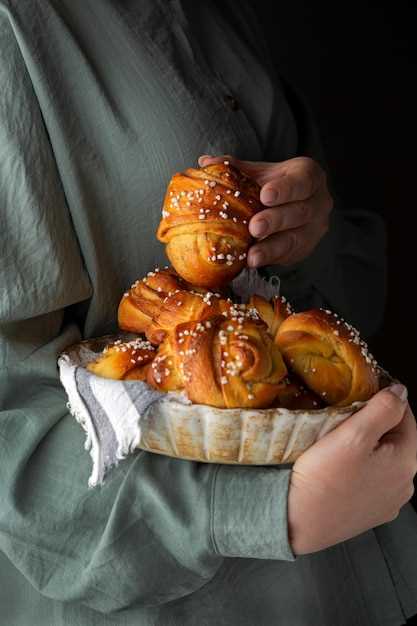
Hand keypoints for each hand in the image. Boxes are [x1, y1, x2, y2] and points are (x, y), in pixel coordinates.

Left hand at [198, 154, 332, 266]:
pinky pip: (290, 255)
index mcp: (308, 176)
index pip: (302, 181)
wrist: (285, 205)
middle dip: (276, 220)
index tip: (265, 195)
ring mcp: (314, 228)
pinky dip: (271, 259)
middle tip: (254, 227)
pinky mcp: (305, 248)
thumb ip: (234, 168)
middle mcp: (319, 202)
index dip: (285, 189)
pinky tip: (254, 261)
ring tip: (252, 255)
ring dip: (273, 248)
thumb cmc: (269, 185)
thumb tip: (206, 162)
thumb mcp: (256, 173)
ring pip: (296, 238)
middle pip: (300, 212)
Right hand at [286, 384, 416, 554]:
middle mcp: (403, 485)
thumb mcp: (353, 434)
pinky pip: (370, 480)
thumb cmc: (322, 478)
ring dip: (366, 447)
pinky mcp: (369, 513)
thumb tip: (400, 391)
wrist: (297, 522)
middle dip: (374, 424)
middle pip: (394, 440)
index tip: (362, 391)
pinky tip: (339, 467)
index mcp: (405, 463)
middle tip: (345, 416)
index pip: (406, 417)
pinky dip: (359, 469)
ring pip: (382, 460)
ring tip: (339, 441)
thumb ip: (382, 409)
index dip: (385, 399)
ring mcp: (387, 502)